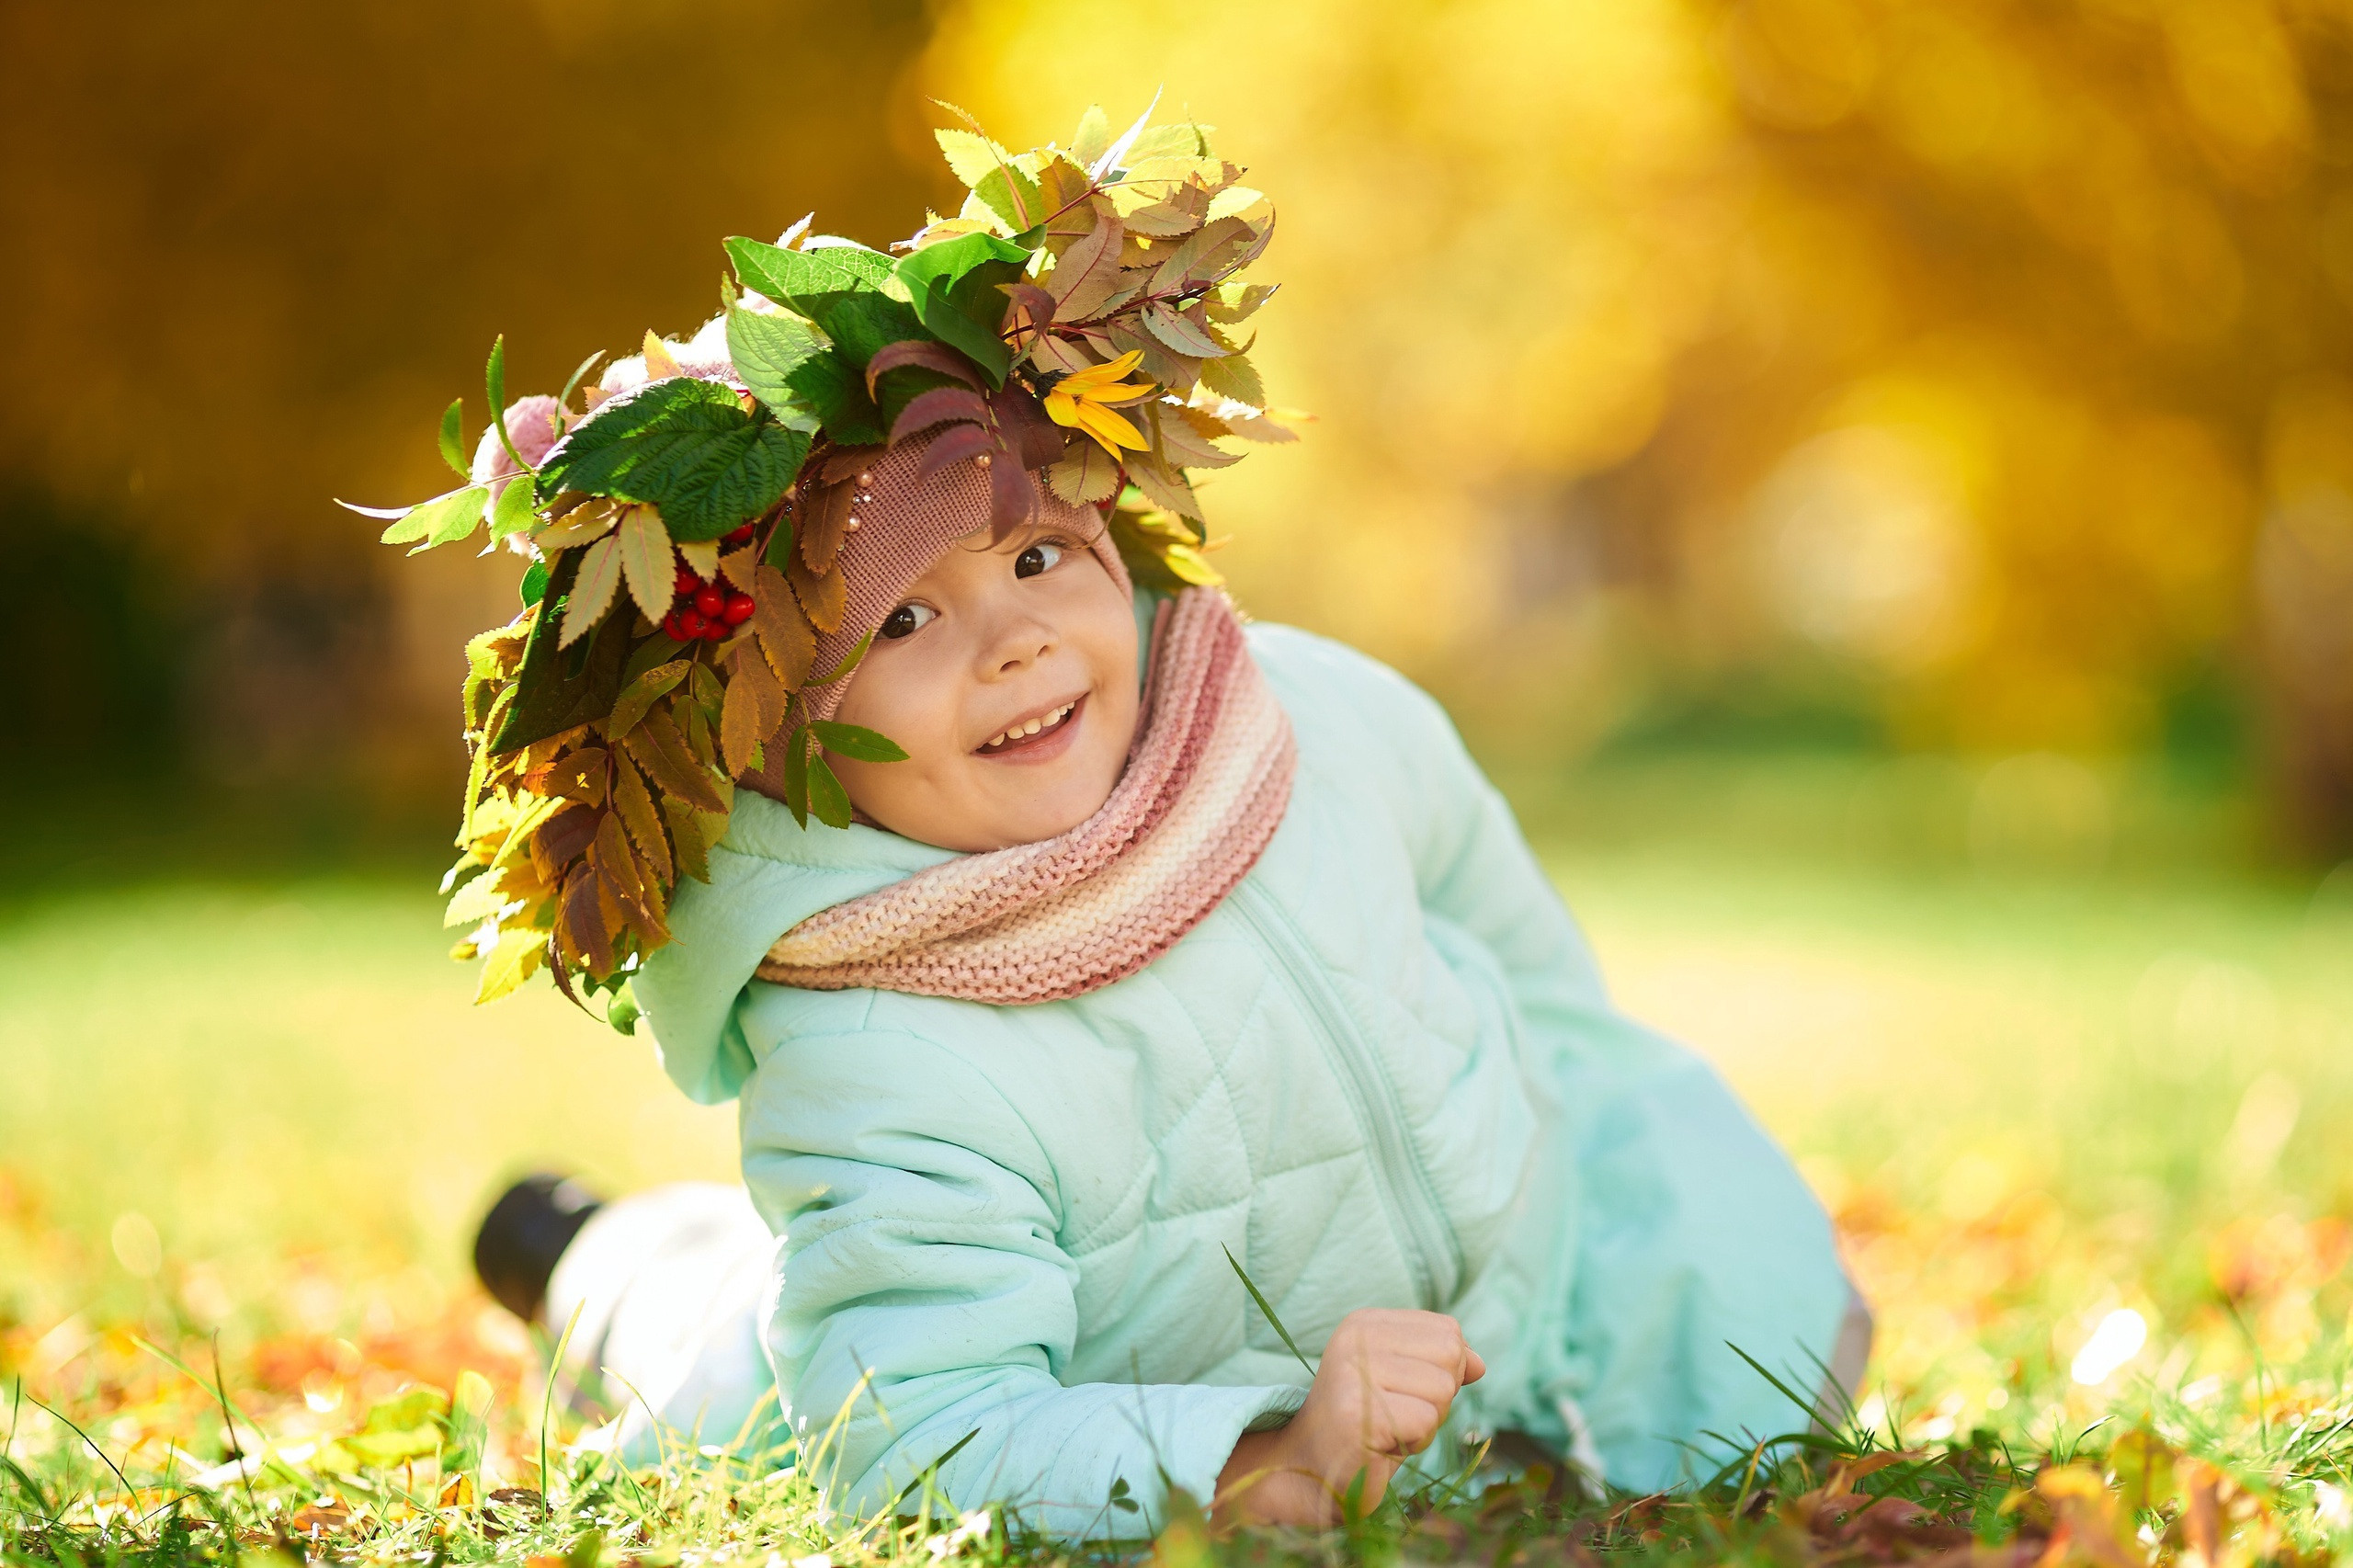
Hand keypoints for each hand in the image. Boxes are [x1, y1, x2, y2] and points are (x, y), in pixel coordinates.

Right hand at [1213, 1308, 1485, 1527]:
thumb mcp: (1405, 1384)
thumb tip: (1480, 1363)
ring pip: (1442, 1391)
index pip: (1448, 1331)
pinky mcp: (1357, 1412)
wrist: (1309, 1473)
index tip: (1400, 1393)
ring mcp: (1353, 1374)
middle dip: (1438, 1398)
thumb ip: (1441, 1365)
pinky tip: (1378, 1447)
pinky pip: (1425, 1422)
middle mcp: (1355, 1339)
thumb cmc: (1364, 1429)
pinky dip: (1413, 1443)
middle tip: (1395, 1417)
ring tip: (1385, 1432)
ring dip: (1425, 1425)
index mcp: (1365, 1323)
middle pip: (1450, 1356)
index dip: (1442, 1372)